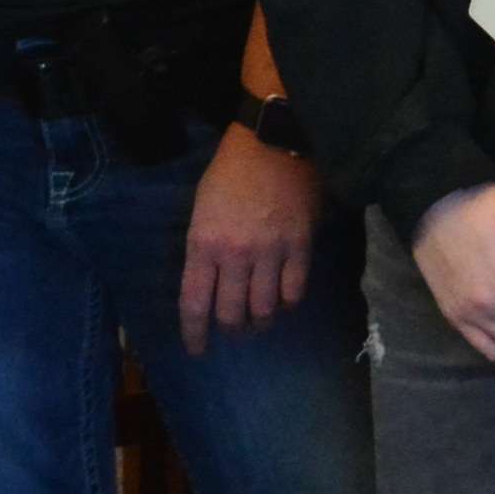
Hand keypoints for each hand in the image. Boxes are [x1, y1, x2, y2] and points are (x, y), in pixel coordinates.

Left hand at [172, 124, 319, 354]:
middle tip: (233, 332)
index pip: (195, 304)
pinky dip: (286, 304)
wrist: (271, 144)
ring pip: (264, 310)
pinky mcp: (300, 247)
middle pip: (231, 315)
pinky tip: (282, 302)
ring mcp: (270, 253)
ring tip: (258, 322)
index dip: (195, 334)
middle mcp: (235, 255)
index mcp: (203, 244)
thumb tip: (210, 285)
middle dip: (230, 331)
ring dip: (259, 323)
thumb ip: (204, 250)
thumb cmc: (229, 174)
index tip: (197, 350)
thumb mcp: (200, 211)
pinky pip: (294, 292)